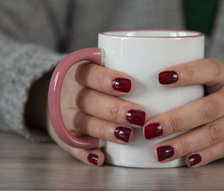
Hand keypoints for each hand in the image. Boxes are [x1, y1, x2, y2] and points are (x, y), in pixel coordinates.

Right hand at [27, 61, 146, 165]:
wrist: (61, 96)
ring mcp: (66, 117)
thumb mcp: (98, 67)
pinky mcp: (65, 137)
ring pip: (83, 123)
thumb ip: (122, 67)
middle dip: (114, 109)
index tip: (129, 85)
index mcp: (78, 73)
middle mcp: (70, 95)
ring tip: (127, 135)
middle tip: (139, 115)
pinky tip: (100, 157)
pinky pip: (72, 147)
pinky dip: (85, 153)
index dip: (106, 80)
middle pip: (88, 101)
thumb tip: (162, 73)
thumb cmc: (91, 81)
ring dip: (106, 130)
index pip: (88, 73)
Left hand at [143, 59, 223, 166]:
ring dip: (185, 143)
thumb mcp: (217, 75)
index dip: (187, 73)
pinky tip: (185, 161)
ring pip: (214, 133)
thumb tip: (145, 85)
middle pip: (208, 108)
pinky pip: (223, 150)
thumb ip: (191, 79)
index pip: (209, 69)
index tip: (161, 77)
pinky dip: (203, 156)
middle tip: (150, 128)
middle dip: (177, 120)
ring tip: (160, 151)